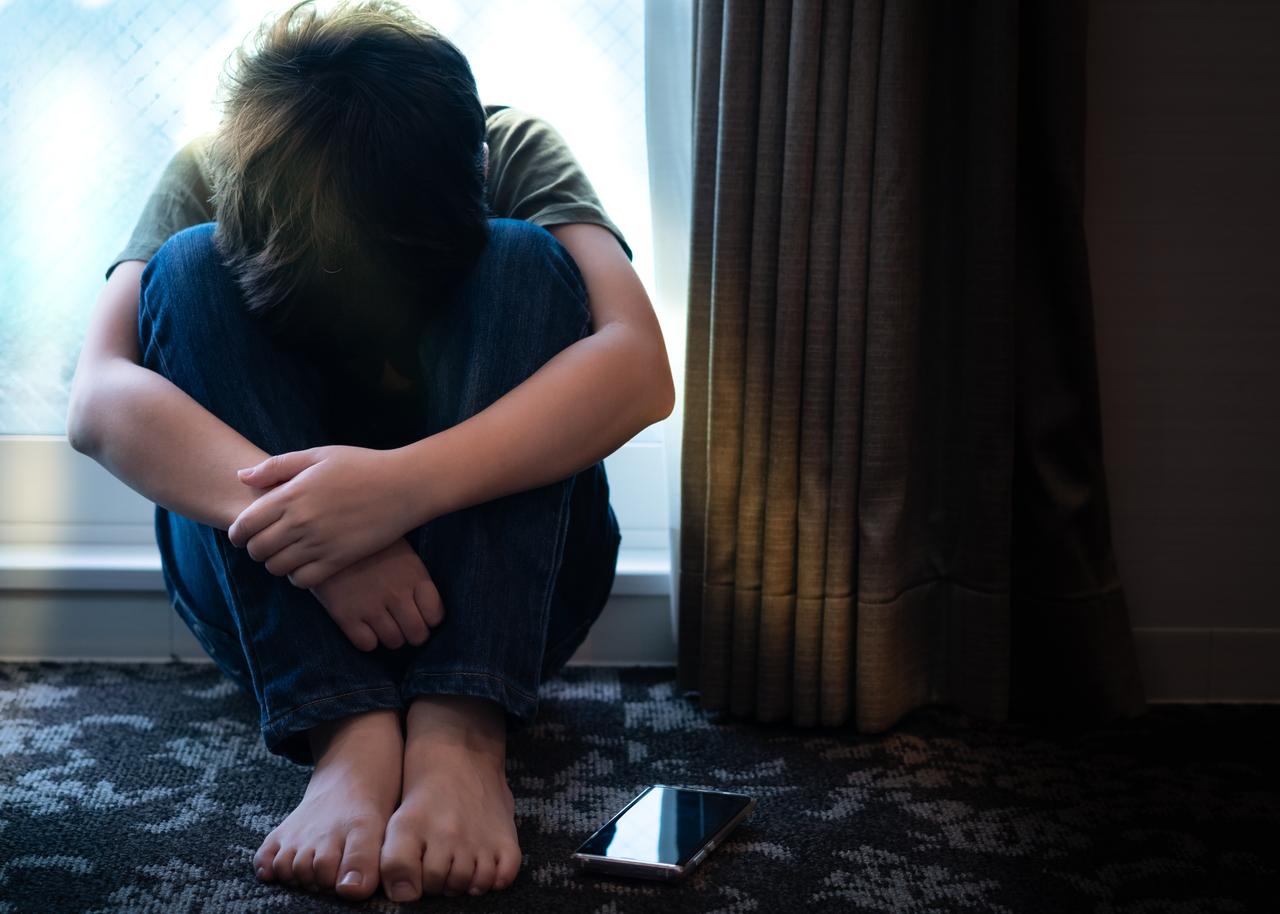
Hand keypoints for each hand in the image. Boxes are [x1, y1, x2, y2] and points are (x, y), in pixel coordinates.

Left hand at [227, 444, 416, 588]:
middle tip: (266, 544)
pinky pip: (303, 579)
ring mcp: (320, 543)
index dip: (237, 533)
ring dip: (276, 563)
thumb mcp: (319, 456)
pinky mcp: (339, 559)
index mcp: (291, 494)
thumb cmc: (362, 466)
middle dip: (255, 549)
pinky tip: (305, 565)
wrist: (404, 486)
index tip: (243, 534)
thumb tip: (242, 476)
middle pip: (257, 550)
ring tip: (286, 554)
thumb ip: (277, 466)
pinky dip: (297, 576)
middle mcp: (301, 521)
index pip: (245, 525)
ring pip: (277, 567)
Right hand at [309, 536, 445, 650]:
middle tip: (404, 626)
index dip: (430, 619)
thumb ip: (413, 575)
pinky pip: (366, 644)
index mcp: (414, 575)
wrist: (326, 535)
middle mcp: (396, 594)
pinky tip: (364, 627)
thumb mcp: (400, 550)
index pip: (435, 614)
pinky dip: (368, 640)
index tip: (422, 615)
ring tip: (383, 625)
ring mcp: (371, 606)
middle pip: (417, 634)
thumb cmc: (368, 542)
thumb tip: (423, 601)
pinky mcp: (346, 615)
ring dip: (391, 637)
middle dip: (414, 634)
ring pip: (393, 641)